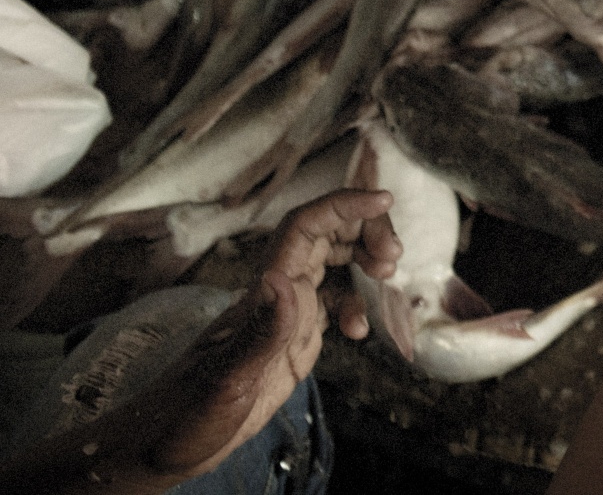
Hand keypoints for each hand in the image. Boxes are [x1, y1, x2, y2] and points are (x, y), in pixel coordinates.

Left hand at [141, 190, 399, 480]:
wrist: (166, 447)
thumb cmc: (187, 417)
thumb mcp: (227, 378)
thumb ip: (260, 331)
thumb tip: (282, 281)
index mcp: (264, 294)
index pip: (306, 228)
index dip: (345, 206)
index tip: (383, 200)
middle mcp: (277, 295)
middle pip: (326, 235)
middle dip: (365, 232)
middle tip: (391, 257)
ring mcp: (286, 316)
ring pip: (333, 264)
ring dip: (365, 262)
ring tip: (387, 279)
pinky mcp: (292, 339)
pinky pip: (333, 303)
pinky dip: (357, 306)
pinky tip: (360, 331)